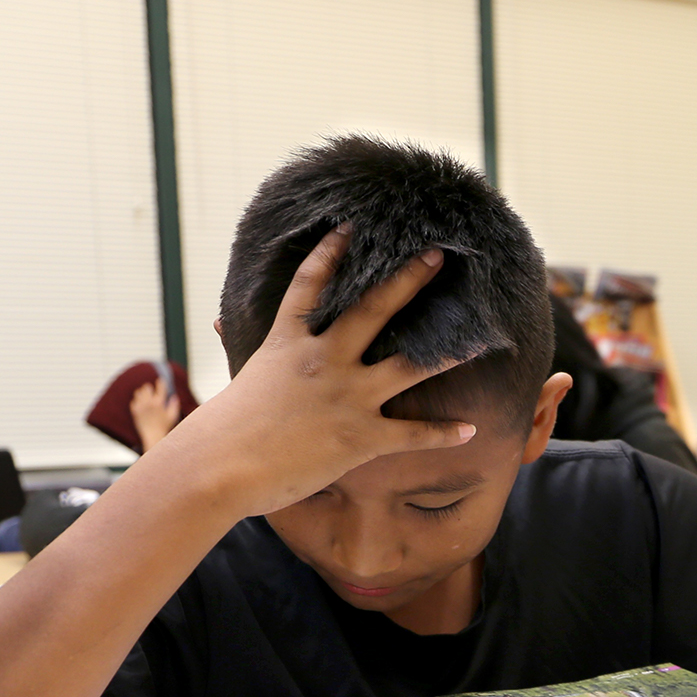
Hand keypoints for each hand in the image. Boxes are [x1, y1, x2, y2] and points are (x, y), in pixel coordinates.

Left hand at [129, 378, 180, 451]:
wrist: (153, 436)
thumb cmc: (164, 427)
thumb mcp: (172, 416)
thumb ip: (174, 405)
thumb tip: (174, 397)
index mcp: (159, 402)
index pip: (160, 387)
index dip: (161, 382)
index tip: (161, 380)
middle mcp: (148, 402)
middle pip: (146, 387)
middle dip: (150, 388)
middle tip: (152, 390)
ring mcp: (140, 406)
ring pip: (138, 392)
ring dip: (142, 393)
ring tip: (146, 398)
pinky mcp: (135, 411)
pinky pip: (134, 401)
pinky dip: (137, 402)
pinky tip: (141, 406)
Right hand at [162, 226, 474, 517]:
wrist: (218, 469)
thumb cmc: (221, 431)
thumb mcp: (235, 377)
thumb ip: (239, 346)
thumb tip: (214, 321)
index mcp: (288, 343)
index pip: (310, 286)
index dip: (330, 254)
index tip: (351, 227)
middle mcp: (324, 361)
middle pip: (374, 309)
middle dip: (409, 280)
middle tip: (438, 255)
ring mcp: (346, 397)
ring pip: (409, 367)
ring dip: (448, 354)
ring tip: (482, 339)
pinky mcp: (359, 438)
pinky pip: (412, 434)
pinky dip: (442, 434)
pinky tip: (471, 430)